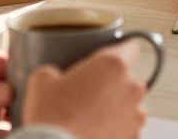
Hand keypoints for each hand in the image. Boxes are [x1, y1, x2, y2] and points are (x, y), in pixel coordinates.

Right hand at [21, 42, 147, 138]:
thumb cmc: (51, 115)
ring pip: (131, 104)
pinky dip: (118, 129)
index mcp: (113, 65)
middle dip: (112, 83)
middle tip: (88, 93)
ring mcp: (136, 114)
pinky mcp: (134, 136)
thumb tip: (54, 76)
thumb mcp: (42, 80)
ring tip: (91, 117)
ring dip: (117, 107)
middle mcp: (132, 87)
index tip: (108, 60)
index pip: (131, 47)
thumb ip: (56, 70)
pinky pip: (130, 128)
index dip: (119, 52)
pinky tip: (97, 133)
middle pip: (128, 78)